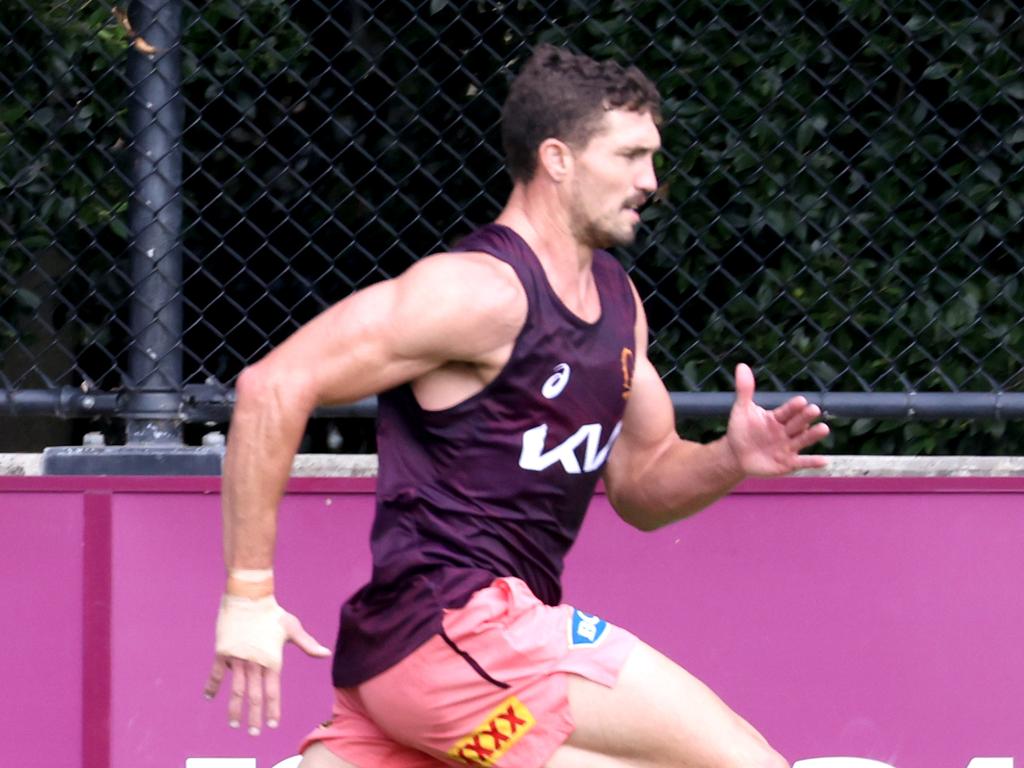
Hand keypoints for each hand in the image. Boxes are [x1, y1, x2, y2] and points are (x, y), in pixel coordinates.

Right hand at [204, 594, 330, 734]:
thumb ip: (307, 645)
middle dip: (254, 716)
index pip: (273, 691)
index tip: (272, 723)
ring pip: (235, 690)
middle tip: (253, 732)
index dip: (272, 709)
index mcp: (272, 660)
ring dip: (234, 708)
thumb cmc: (272, 612)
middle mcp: (254, 663)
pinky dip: (212, 686)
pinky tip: (208, 697)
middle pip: (253, 696)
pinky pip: (215, 674)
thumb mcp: (292, 627)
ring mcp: (237, 659)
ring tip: (234, 722)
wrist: (248, 596)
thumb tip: (325, 655)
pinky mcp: (222, 652)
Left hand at [725, 363, 828, 475]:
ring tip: (824, 429)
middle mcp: (786, 431)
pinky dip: (812, 462)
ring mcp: (788, 447)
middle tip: (814, 410)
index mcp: (777, 417)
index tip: (801, 400)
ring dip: (813, 435)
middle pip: (797, 423)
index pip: (787, 411)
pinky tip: (824, 461)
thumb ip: (745, 390)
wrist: (737, 454)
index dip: (793, 407)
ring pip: (803, 440)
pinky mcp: (788, 462)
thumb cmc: (742, 430)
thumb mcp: (742, 410)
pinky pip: (802, 462)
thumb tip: (741, 365)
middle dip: (805, 417)